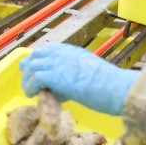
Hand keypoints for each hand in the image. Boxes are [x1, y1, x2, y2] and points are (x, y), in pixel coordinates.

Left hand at [19, 44, 138, 114]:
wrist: (117, 88)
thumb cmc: (110, 84)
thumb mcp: (89, 70)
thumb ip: (74, 71)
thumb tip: (63, 83)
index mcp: (72, 51)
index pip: (48, 49)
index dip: (38, 60)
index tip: (35, 70)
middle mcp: (63, 54)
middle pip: (36, 56)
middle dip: (28, 68)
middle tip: (27, 81)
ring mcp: (58, 64)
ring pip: (32, 67)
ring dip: (27, 80)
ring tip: (29, 91)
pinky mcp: (55, 76)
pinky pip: (35, 78)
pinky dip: (31, 86)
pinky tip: (33, 95)